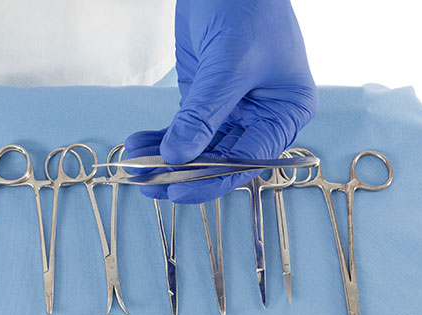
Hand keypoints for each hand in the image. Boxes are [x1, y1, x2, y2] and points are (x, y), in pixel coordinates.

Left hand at [124, 0, 317, 203]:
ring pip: (198, 146)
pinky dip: (160, 137)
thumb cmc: (248, 9)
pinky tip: (137, 146)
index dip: (212, 179)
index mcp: (287, 112)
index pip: (248, 159)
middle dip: (182, 172)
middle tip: (148, 184)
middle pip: (220, 158)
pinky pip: (183, 127)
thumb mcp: (228, 65)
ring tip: (134, 168)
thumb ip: (203, 113)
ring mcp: (232, 109)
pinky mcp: (205, 99)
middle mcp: (262, 116)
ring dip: (165, 158)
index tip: (177, 189)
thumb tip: (178, 156)